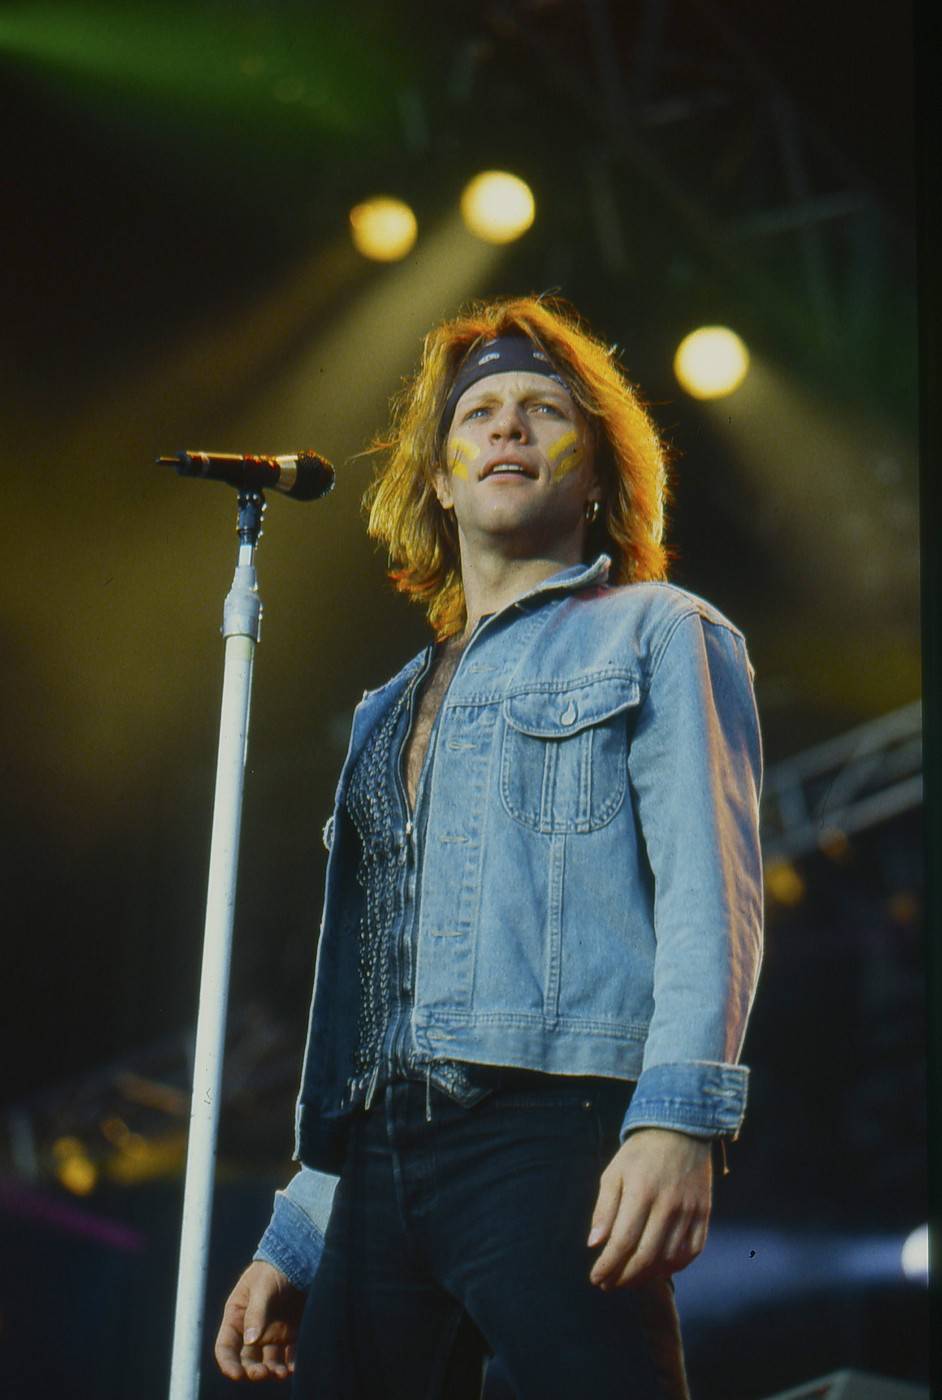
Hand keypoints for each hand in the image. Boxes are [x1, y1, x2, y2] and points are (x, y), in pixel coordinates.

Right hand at [214, 1260, 305, 1381]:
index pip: (226, 1347)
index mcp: (237, 1316)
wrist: (300, 1256)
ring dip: (273, 1372)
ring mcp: (272, 1333)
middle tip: (262, 1373)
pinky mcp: (291, 1333)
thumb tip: (250, 1340)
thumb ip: (256, 1312)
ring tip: (281, 1374)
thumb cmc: (274, 1268)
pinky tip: (295, 1367)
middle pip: (247, 1359)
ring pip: (268, 1362)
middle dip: (252, 1371)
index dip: (228, 1363)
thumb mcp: (262, 1286)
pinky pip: (290, 1355)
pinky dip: (291, 1364)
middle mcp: (252, 1330)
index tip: (237, 1374)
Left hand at [587, 1127, 712, 1288]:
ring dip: (647, 1277)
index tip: (595, 1278)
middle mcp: (667, 1205)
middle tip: (609, 1285)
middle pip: (645, 1257)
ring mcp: (689, 1211)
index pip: (622, 1242)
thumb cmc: (639, 1154)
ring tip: (629, 1279)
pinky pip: (692, 1252)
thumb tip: (594, 1244)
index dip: (608, 1266)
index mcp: (641, 1192)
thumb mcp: (614, 1173)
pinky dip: (675, 1266)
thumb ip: (604, 1209)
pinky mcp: (704, 1214)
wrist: (680, 1130)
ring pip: (669, 1259)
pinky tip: (658, 1268)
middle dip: (623, 1278)